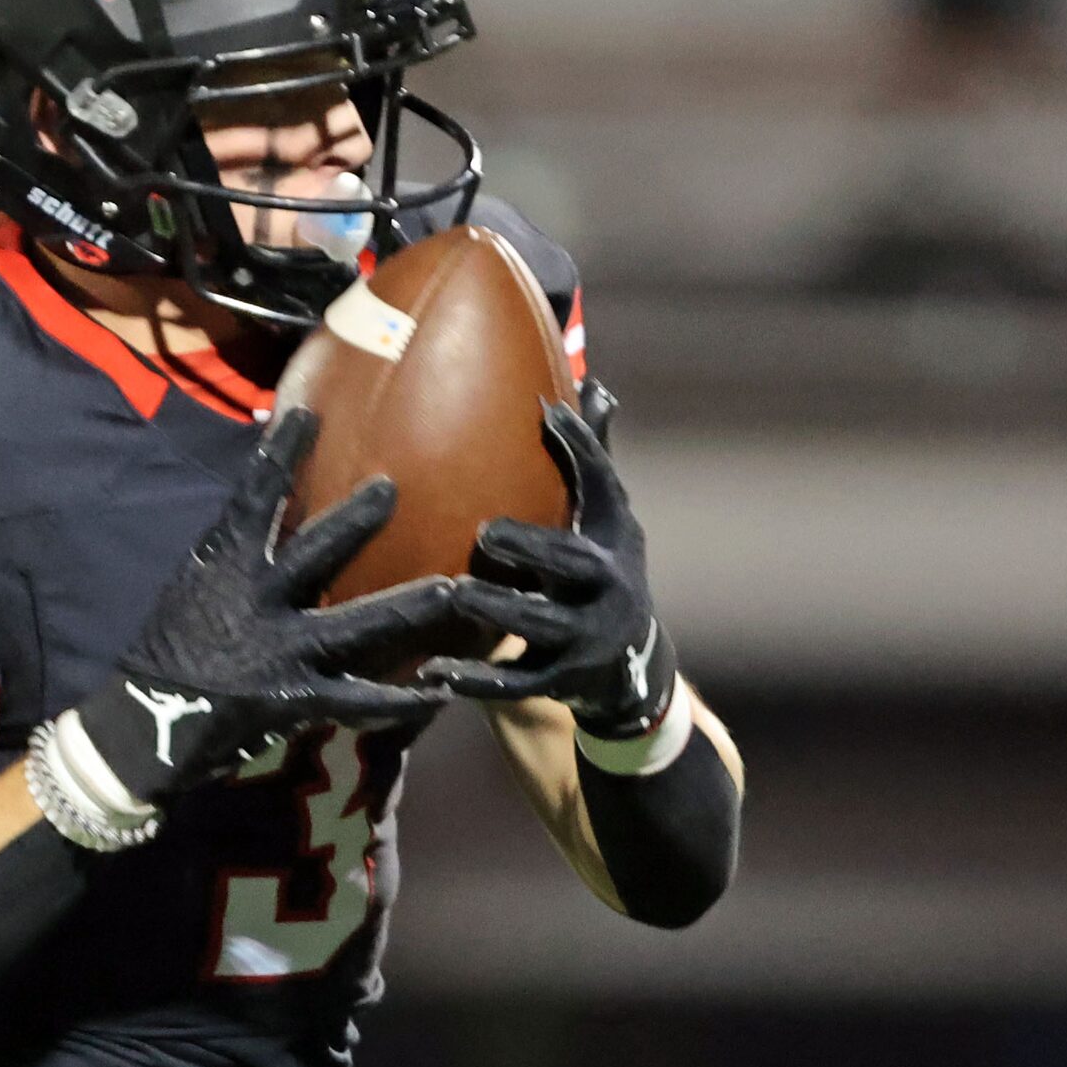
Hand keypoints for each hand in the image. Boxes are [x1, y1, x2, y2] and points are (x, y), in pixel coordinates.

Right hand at [70, 408, 454, 810]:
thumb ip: (232, 560)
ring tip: (453, 590)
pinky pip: (356, 698)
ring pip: (353, 625)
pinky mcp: (293, 697)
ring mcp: (278, 650)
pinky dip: (398, 699)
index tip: (304, 413)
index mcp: (222, 566)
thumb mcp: (191, 589)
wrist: (140, 726)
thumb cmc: (166, 653)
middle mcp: (254, 600)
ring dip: (406, 607)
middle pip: (313, 552)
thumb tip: (268, 519)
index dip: (278, 454)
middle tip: (392, 487)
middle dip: (353, 520)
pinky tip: (438, 691)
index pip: (252, 497)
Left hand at [419, 382, 677, 733]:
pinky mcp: (561, 680)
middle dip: (533, 546)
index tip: (545, 411)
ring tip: (452, 593)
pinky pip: (515, 684)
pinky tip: (434, 674)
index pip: (603, 485)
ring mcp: (587, 635)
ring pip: (541, 622)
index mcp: (613, 536)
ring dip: (498, 608)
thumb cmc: (599, 570)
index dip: (581, 448)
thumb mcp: (605, 518)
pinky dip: (476, 681)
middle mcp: (609, 584)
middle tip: (484, 531)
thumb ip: (591, 458)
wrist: (632, 666)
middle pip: (573, 562)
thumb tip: (595, 382)